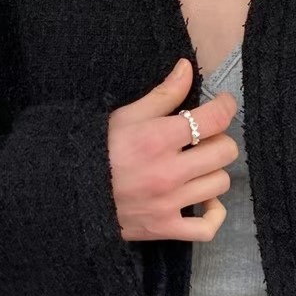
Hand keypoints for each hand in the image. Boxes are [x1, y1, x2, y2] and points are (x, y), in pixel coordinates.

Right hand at [108, 58, 238, 240]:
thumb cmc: (97, 150)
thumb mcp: (127, 115)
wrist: (70, 193)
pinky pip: (207, 228)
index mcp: (158, 138)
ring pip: (220, 184)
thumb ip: (163, 93)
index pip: (215, 119)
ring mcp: (168, 203)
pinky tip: (205, 202)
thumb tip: (187, 67)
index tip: (222, 105)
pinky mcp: (165, 228)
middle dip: (219, 140)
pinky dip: (213, 215)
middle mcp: (168, 172)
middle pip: (225, 152)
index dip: (226, 107)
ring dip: (213, 173)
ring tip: (198, 168)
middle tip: (205, 139)